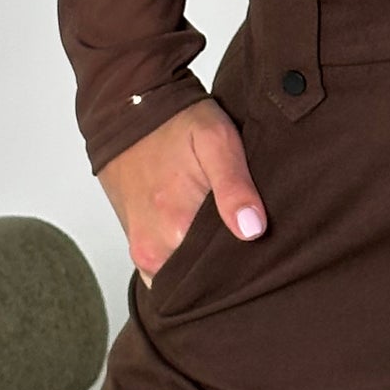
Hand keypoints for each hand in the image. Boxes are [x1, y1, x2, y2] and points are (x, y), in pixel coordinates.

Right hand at [98, 100, 267, 285]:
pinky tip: (201, 238)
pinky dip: (184, 262)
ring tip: (224, 231)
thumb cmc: (177, 123)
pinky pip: (165, 270)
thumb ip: (235, 187)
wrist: (128, 109)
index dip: (247, 260)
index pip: (224, 271)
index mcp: (176, 229)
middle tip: (246, 233)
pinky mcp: (136, 245)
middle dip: (227, 265)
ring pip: (184, 277)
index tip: (261, 241)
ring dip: (205, 264)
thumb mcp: (217, 140)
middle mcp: (153, 250)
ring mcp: (141, 251)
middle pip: (204, 279)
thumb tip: (253, 231)